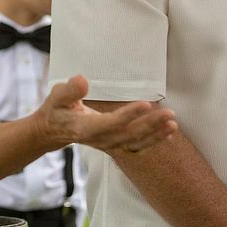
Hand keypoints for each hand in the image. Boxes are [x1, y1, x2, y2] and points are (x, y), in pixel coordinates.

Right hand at [39, 76, 176, 153]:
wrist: (54, 130)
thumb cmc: (57, 109)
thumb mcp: (57, 96)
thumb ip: (69, 90)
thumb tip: (82, 80)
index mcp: (85, 128)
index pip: (110, 123)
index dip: (128, 115)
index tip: (146, 104)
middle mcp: (99, 139)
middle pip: (128, 135)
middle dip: (150, 125)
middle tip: (169, 114)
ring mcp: (108, 144)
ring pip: (135, 143)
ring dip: (156, 134)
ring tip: (173, 124)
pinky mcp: (115, 143)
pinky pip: (137, 146)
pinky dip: (154, 141)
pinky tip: (169, 133)